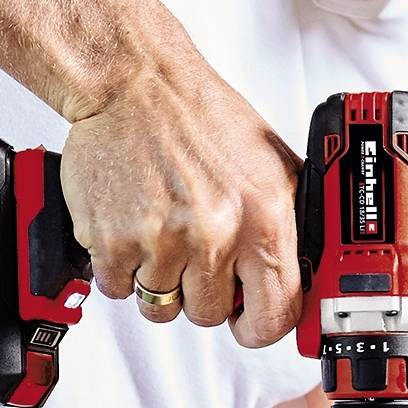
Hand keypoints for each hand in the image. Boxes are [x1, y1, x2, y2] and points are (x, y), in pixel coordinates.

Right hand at [62, 55, 302, 346]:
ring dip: (159, 280)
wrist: (134, 83)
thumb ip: (287, 224)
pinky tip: (133, 228)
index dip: (259, 324)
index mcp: (262, 218)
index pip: (275, 315)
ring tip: (162, 234)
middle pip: (210, 315)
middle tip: (193, 252)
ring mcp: (161, 241)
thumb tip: (295, 276)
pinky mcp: (113, 242)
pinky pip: (118, 289)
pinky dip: (122, 267)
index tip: (248, 320)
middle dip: (201, 291)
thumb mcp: (272, 164)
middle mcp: (214, 234)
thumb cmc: (200, 116)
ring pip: (161, 307)